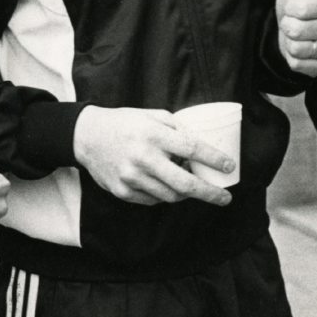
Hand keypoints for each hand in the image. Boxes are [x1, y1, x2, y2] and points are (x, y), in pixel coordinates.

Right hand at [73, 106, 233, 206]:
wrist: (87, 137)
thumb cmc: (124, 123)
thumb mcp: (152, 115)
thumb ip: (177, 128)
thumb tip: (201, 145)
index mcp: (153, 135)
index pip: (192, 149)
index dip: (214, 159)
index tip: (229, 166)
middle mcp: (143, 158)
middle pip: (185, 183)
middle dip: (210, 193)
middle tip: (225, 198)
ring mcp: (132, 178)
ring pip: (171, 196)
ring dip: (187, 194)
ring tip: (194, 187)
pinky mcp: (123, 192)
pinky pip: (153, 200)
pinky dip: (166, 195)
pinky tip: (169, 186)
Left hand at [276, 0, 316, 76]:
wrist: (293, 26)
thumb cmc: (297, 2)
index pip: (301, 10)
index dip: (289, 9)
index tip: (293, 7)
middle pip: (298, 31)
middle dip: (287, 26)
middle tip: (293, 22)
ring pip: (299, 50)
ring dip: (289, 43)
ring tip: (296, 36)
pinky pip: (301, 66)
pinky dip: (293, 59)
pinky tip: (300, 50)